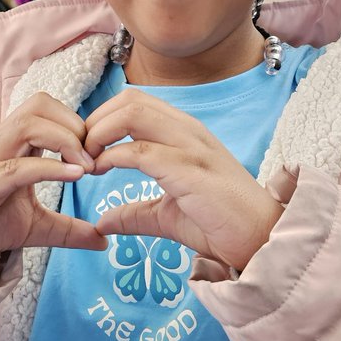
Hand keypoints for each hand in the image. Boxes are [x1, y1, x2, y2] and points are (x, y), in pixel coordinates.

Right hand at [0, 93, 105, 261]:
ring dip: (65, 140)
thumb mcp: (35, 227)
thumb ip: (69, 230)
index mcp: (15, 145)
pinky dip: (49, 168)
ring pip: (28, 123)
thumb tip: (104, 240)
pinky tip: (74, 177)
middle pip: (40, 104)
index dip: (80, 124)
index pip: (50, 109)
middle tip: (95, 159)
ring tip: (86, 168)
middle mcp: (2, 143)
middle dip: (75, 125)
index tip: (100, 156)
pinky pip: (16, 166)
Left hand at [84, 90, 282, 270]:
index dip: (101, 121)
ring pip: (131, 113)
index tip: (86, 151)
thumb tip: (101, 222)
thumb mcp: (167, 216)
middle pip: (128, 99)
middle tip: (80, 155)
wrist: (260, 240)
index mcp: (184, 132)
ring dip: (99, 134)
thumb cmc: (220, 225)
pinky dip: (110, 157)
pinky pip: (139, 150)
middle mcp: (187, 130)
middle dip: (94, 122)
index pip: (134, 103)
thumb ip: (135, 215)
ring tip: (87, 163)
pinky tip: (100, 172)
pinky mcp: (188, 169)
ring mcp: (189, 146)